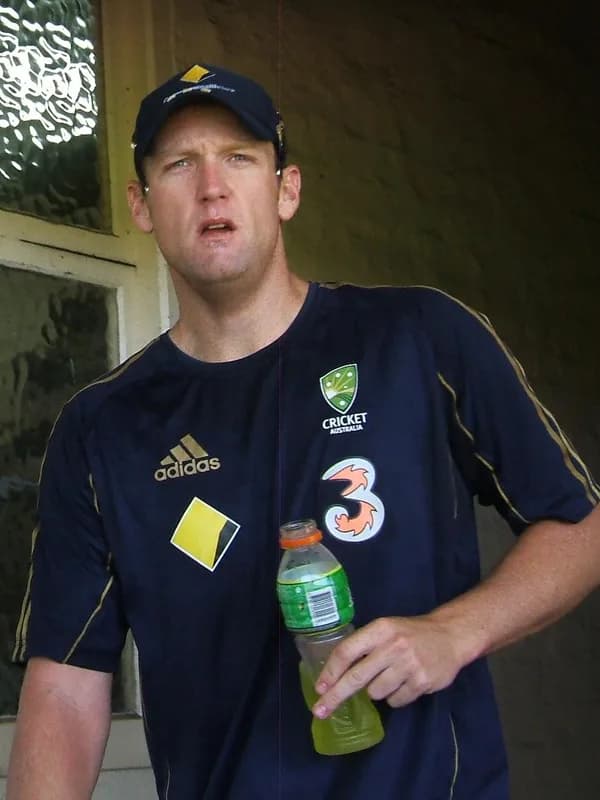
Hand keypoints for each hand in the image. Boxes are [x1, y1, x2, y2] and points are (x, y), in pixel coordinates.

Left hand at [312, 615, 463, 717]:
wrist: (450, 635)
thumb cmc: (410, 633)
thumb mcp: (386, 629)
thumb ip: (364, 646)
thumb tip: (335, 674)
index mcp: (380, 629)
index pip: (347, 651)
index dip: (330, 671)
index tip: (319, 688)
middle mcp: (393, 646)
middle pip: (356, 677)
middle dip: (335, 696)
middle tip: (320, 711)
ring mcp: (408, 665)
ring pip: (375, 693)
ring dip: (377, 691)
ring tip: (391, 676)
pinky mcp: (422, 682)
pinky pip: (395, 701)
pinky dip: (395, 696)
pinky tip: (406, 682)